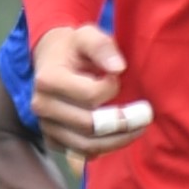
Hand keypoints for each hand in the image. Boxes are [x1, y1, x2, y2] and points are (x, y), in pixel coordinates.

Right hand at [29, 23, 151, 160]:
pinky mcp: (52, 140)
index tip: (118, 78)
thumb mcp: (88, 36)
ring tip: (139, 127)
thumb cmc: (74, 48)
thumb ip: (102, 46)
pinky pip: (82, 153)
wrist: (52, 60)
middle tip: (146, 114)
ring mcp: (45, 126)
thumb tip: (118, 68)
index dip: (111, 89)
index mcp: (48, 80)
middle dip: (124, 122)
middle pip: (90, 126)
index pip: (90, 96)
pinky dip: (105, 147)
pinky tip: (120, 134)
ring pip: (87, 146)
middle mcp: (42, 106)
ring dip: (119, 140)